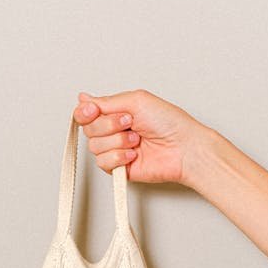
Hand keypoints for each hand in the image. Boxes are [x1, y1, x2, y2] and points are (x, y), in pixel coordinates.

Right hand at [73, 88, 210, 186]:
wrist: (183, 149)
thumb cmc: (169, 123)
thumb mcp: (136, 100)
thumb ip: (106, 101)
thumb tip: (83, 99)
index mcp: (117, 113)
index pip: (86, 113)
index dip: (85, 113)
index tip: (93, 110)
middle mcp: (114, 131)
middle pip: (89, 130)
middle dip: (108, 126)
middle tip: (129, 123)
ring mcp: (116, 150)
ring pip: (95, 147)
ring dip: (117, 141)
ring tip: (137, 140)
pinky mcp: (120, 168)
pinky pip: (103, 163)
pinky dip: (119, 157)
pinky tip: (134, 154)